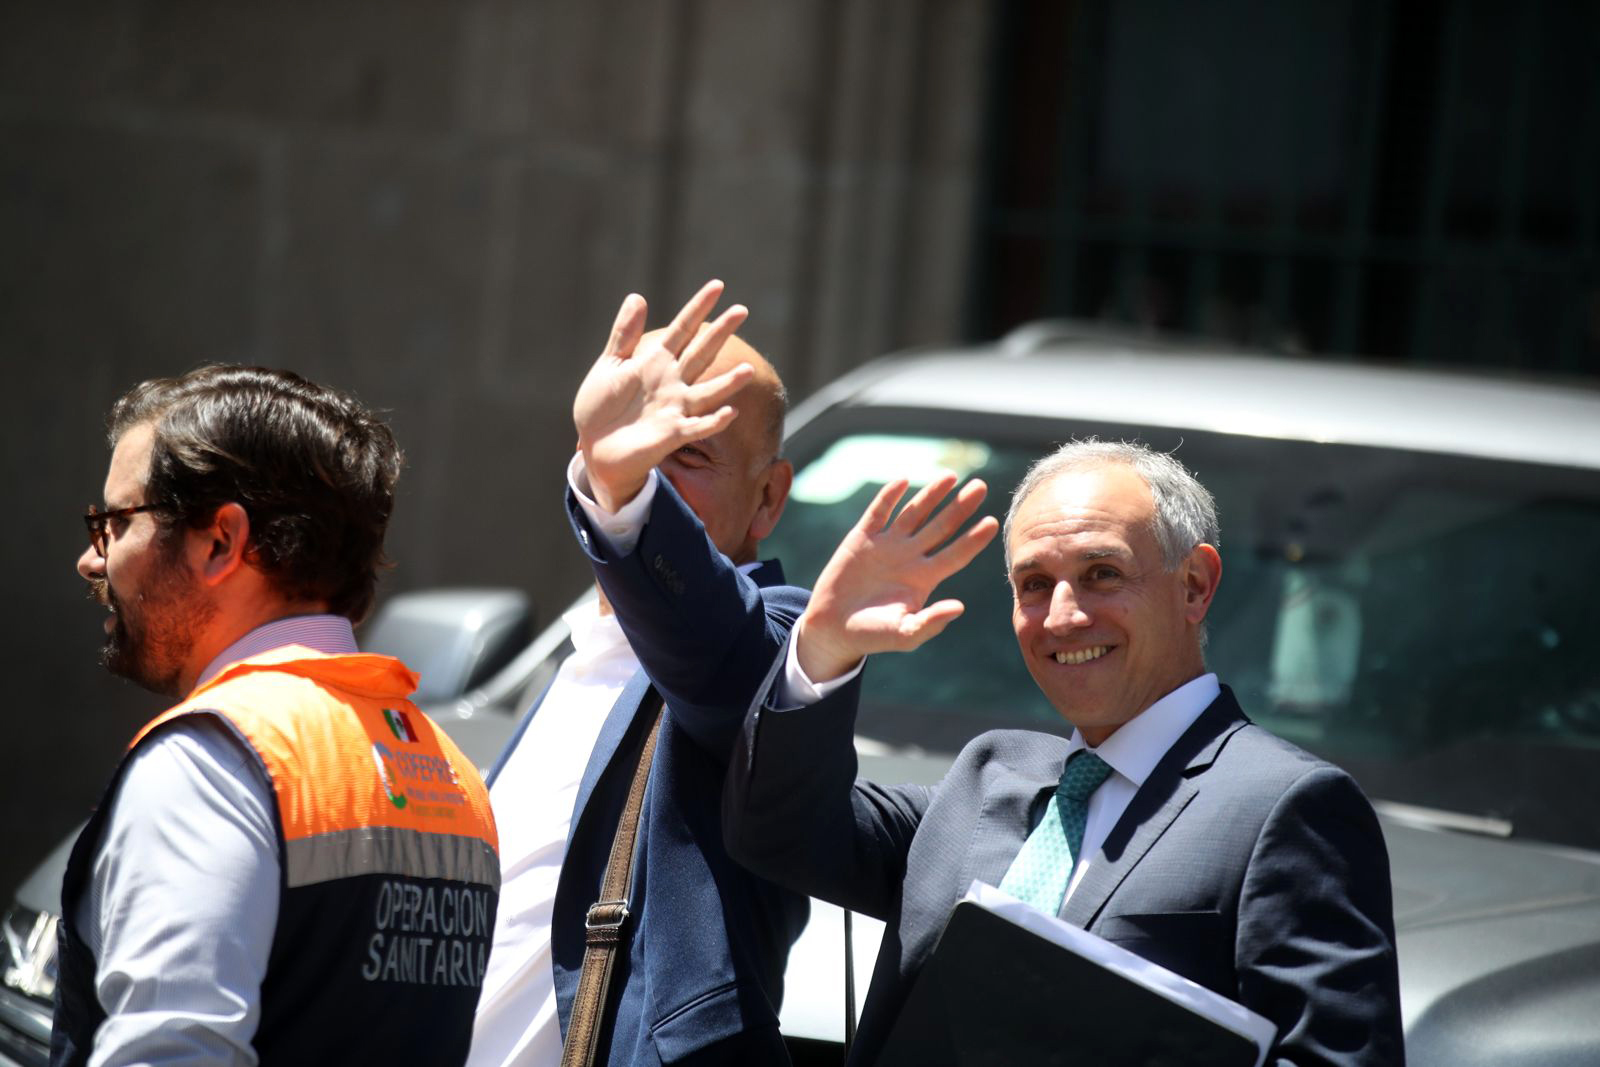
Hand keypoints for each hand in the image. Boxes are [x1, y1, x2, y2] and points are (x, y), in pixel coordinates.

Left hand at [574, 280, 752, 511]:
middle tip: (742, 310)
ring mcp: (674, 408)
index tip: (718, 285)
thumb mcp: (610, 365)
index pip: (682, 329)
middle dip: (720, 333)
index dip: (698, 307)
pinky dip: (714, 421)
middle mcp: (672, 382)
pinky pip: (697, 427)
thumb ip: (624, 334)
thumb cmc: (602, 407)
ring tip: (748, 370)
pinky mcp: (671, 434)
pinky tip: (731, 412)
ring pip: (708, 392)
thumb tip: (638, 296)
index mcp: (656, 362)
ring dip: (728, 383)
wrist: (595, 447)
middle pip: (700, 353)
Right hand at [795, 474, 999, 682]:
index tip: (992, 522)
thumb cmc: (873, 635)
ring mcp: (887, 545)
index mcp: (924, 579)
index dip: (974, 539)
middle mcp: (910, 557)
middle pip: (941, 526)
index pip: (956, 554)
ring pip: (914, 513)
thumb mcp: (904, 635)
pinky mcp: (862, 538)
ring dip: (931, 494)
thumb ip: (930, 622)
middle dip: (960, 507)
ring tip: (950, 476)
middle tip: (981, 487)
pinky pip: (878, 512)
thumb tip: (960, 608)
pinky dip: (888, 497)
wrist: (834, 628)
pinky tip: (903, 481)